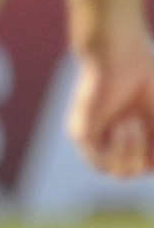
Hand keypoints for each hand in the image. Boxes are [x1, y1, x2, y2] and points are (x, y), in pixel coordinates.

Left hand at [67, 34, 153, 175]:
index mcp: (127, 133)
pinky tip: (124, 128)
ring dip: (133, 154)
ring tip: (132, 125)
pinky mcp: (81, 132)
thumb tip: (153, 166)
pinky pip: (100, 161)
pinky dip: (119, 151)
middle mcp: (108, 137)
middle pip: (129, 172)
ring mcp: (93, 137)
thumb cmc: (144, 77)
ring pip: (115, 171)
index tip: (152, 130)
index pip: (142, 165)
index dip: (152, 159)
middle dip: (145, 158)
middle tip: (143, 128)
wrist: (120, 55)